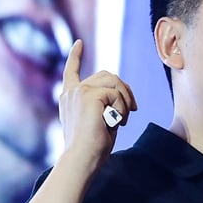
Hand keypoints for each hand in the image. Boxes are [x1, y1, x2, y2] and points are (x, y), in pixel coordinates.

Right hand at [58, 39, 136, 163]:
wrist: (81, 159)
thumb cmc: (92, 149)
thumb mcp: (99, 121)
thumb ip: (104, 104)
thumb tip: (122, 94)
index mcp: (69, 98)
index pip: (71, 71)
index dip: (75, 56)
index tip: (79, 43)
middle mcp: (71, 91)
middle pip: (107, 76)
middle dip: (124, 90)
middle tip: (134, 109)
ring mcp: (79, 91)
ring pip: (114, 82)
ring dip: (125, 101)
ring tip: (123, 120)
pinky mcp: (89, 94)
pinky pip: (117, 95)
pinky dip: (122, 110)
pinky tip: (116, 123)